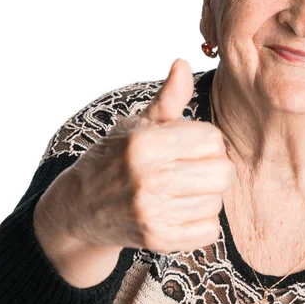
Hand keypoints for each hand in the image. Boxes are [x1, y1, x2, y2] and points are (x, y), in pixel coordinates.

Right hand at [37, 59, 234, 254]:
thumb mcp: (138, 124)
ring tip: (183, 189)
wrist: (81, 207)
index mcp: (146, 144)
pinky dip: (202, 221)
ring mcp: (153, 214)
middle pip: (223, 173)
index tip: (191, 145)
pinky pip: (210, 230)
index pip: (213, 139)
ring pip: (217, 202)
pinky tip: (182, 210)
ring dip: (207, 195)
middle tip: (194, 168)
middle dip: (214, 167)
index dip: (207, 141)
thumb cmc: (116, 157)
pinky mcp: (158, 241)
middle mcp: (148, 179)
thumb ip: (168, 97)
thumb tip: (182, 62)